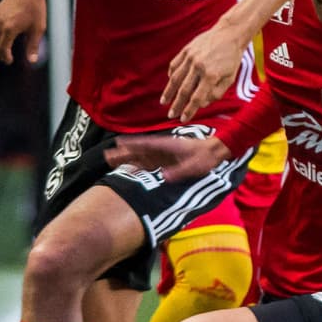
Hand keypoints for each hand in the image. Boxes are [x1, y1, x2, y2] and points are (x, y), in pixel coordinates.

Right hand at [0, 0, 46, 64]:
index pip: (3, 48)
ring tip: (5, 50)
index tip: (10, 61)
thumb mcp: (38, 29)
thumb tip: (32, 61)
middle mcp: (0, 22)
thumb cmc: (36, 9)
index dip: (5, 56)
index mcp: (10, 28)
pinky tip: (5, 37)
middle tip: (6, 58)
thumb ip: (33, 46)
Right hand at [105, 134, 225, 181]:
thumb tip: (164, 177)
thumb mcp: (194, 166)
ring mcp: (162, 154)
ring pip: (140, 156)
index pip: (146, 145)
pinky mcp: (165, 160)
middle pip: (139, 150)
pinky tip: (128, 168)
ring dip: (127, 158)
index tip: (118, 144)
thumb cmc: (204, 157)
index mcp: (167, 146)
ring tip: (111, 160)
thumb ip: (179, 171)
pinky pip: (148, 162)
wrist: (213, 153)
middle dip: (123, 153)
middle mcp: (161, 149)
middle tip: (107, 156)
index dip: (132, 144)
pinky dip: (137, 164)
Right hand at [162, 25, 246, 120]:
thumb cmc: (231, 59)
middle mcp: (199, 66)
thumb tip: (200, 105)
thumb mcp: (230, 78)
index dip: (189, 110)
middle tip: (171, 115)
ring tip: (164, 102)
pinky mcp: (186, 50)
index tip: (183, 119)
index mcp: (211, 75)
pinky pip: (175, 65)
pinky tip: (170, 84)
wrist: (229, 34)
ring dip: (169, 92)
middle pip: (184, 90)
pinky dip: (171, 75)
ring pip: (176, 78)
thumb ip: (216, 93)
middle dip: (176, 105)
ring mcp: (191, 57)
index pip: (197, 98)